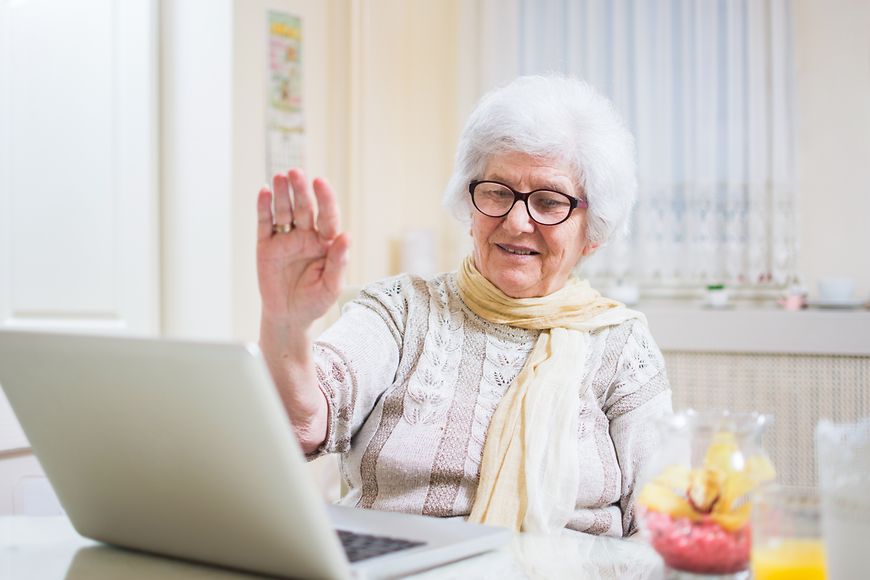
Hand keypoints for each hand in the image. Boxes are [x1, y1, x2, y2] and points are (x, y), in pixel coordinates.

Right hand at [257, 169, 349, 328]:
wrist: (288, 317)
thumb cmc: (314, 302)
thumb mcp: (331, 286)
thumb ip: (338, 262)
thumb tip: (346, 236)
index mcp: (325, 243)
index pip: (327, 216)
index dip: (325, 199)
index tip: (320, 182)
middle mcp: (306, 236)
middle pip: (304, 208)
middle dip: (301, 190)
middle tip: (296, 172)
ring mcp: (285, 239)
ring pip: (284, 211)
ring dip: (282, 193)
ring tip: (280, 177)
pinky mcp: (266, 245)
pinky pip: (265, 223)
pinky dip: (263, 208)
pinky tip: (264, 192)